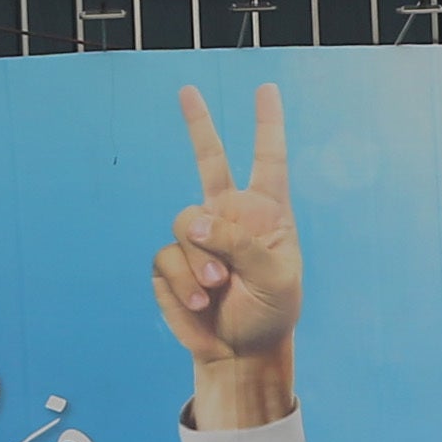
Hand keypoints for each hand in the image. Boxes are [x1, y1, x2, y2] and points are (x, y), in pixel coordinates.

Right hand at [155, 84, 300, 426]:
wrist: (241, 352)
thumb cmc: (270, 312)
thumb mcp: (275, 277)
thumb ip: (240, 243)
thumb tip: (194, 222)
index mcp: (266, 213)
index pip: (268, 160)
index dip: (267, 125)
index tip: (266, 90)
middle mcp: (230, 215)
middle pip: (209, 160)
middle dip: (198, 124)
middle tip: (187, 91)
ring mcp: (199, 237)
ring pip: (183, 224)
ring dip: (198, 262)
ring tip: (217, 291)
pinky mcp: (173, 264)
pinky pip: (167, 262)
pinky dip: (183, 286)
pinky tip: (201, 306)